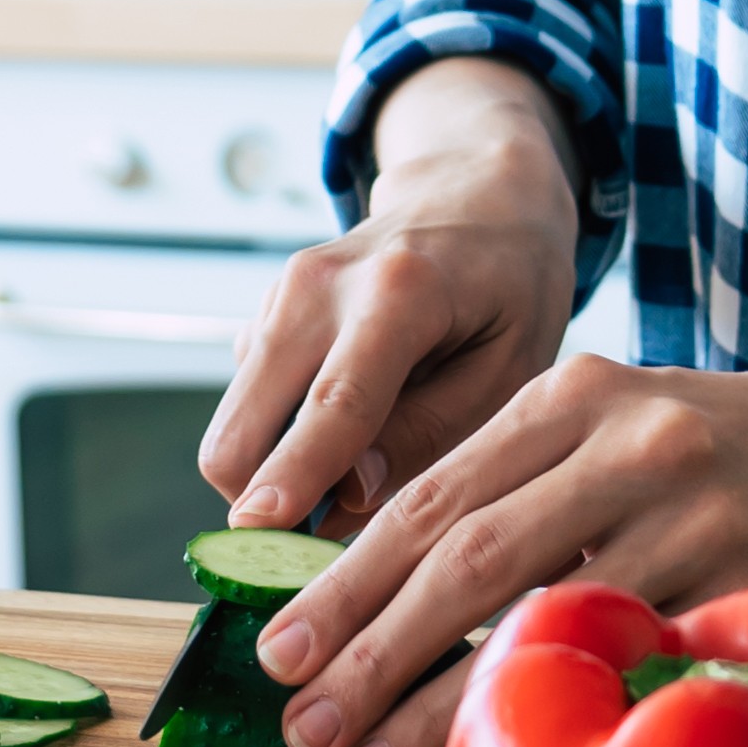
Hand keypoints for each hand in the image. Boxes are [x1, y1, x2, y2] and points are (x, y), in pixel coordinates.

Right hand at [199, 59, 583, 543]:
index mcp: (399, 292)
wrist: (473, 195)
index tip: (258, 534)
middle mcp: (318, 286)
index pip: (335, 402)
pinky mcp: (262, 317)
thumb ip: (432, 433)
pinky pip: (248, 408)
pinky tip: (349, 433)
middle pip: (245, 424)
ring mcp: (279, 296)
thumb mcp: (512, 366)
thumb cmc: (508, 287)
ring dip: (275, 476)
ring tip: (359, 486)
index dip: (293, 475)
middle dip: (265, 502)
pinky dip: (281, 443)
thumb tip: (346, 497)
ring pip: (235, 425)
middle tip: (329, 551)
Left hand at [254, 350, 747, 746]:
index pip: (431, 494)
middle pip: (462, 553)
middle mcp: (624, 437)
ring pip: (534, 613)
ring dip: (436, 701)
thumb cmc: (739, 453)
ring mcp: (691, 505)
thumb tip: (391, 597)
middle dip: (364, 646)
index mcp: (575, 392)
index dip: (346, 580)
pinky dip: (559, 708)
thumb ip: (526, 483)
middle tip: (296, 721)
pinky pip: (632, 654)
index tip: (278, 650)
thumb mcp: (626, 424)